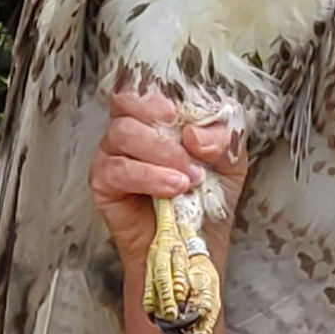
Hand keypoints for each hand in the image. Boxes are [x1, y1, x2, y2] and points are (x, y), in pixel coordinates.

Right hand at [90, 91, 248, 266]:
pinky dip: (149, 176)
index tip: (189, 118)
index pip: (151, 88)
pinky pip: (116, 168)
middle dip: (166, 130)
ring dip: (161, 154)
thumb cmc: (209, 199)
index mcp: (159, 118)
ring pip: (122, 133)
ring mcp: (113, 154)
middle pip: (129, 103)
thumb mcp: (231, 163)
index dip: (170, 100)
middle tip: (193, 156)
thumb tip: (195, 134)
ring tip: (189, 180)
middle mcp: (132, 130)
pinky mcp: (103, 182)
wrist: (196, 245)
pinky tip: (173, 189)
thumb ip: (224, 139)